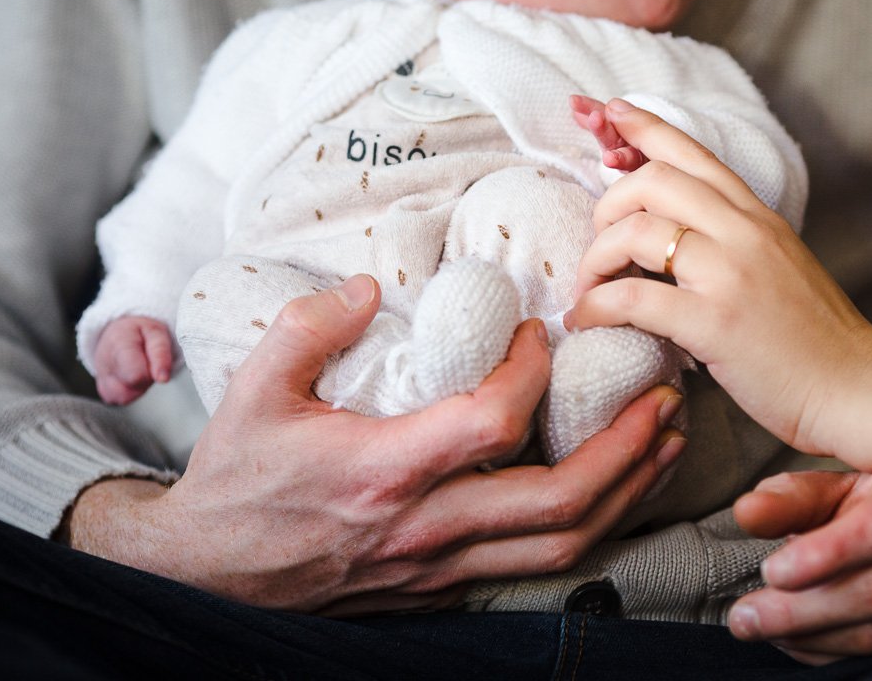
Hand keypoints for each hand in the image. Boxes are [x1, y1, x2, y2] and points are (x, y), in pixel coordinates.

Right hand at [63, 275, 683, 614]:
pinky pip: (536, 565)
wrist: (204, 575)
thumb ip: (311, 326)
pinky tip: (616, 491)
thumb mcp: (254, 389)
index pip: (491, 422)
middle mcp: (426, 526)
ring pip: (561, 546)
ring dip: (626, 494)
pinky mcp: (443, 586)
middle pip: (557, 502)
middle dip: (626, 450)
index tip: (540, 333)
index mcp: (383, 469)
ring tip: (666, 443)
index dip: (531, 372)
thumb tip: (369, 286)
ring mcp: (441, 565)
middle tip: (664, 398)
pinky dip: (589, 527)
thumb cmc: (235, 480)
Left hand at [566, 100, 871, 456]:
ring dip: (595, 259)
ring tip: (590, 290)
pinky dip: (597, 306)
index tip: (611, 112)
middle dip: (607, 205)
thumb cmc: (817, 340)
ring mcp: (730, 274)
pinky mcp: (715, 322)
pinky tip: (588, 321)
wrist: (857, 390)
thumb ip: (735, 243)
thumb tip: (677, 238)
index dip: (646, 127)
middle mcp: (745, 232)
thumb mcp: (780, 267)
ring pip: (635, 231)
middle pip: (654, 180)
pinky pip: (633, 297)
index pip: (695, 153)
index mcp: (758, 218)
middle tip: (598, 245)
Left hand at [728, 465, 871, 663]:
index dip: (826, 553)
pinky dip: (832, 651)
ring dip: (811, 635)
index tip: (772, 570)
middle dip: (802, 609)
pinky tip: (795, 640)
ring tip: (759, 625)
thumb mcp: (840, 487)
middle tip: (744, 615)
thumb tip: (748, 512)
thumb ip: (793, 499)